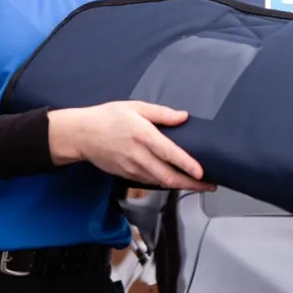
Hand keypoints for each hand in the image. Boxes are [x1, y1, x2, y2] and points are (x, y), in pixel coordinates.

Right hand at [49, 101, 215, 191]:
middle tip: (210, 186)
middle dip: (191, 184)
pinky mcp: (127, 175)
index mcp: (142, 135)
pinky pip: (151, 182)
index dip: (187, 165)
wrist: (82, 135)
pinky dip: (166, 183)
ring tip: (198, 184)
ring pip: (161, 182)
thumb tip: (183, 116)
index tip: (202, 173)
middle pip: (168, 176)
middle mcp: (138, 155)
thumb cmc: (108, 117)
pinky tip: (176, 180)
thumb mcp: (135, 107)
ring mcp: (132, 169)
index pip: (169, 154)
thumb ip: (161, 113)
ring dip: (180, 185)